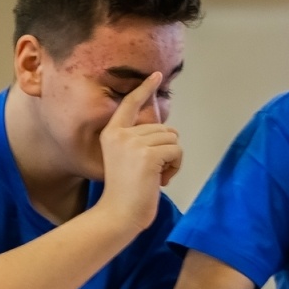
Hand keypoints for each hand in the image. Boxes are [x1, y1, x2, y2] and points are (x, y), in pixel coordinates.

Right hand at [98, 74, 181, 233]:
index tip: (157, 75)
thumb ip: (140, 142)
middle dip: (166, 150)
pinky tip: (161, 180)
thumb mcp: (126, 159)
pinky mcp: (148, 155)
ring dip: (172, 160)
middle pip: (163, 128)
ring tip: (155, 177)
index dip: (145, 89)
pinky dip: (175, 167)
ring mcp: (134, 143)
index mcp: (112, 133)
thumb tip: (169, 132)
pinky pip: (177, 152)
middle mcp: (121, 134)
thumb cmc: (126, 192)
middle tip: (152, 172)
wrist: (119, 213)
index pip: (130, 104)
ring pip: (173, 140)